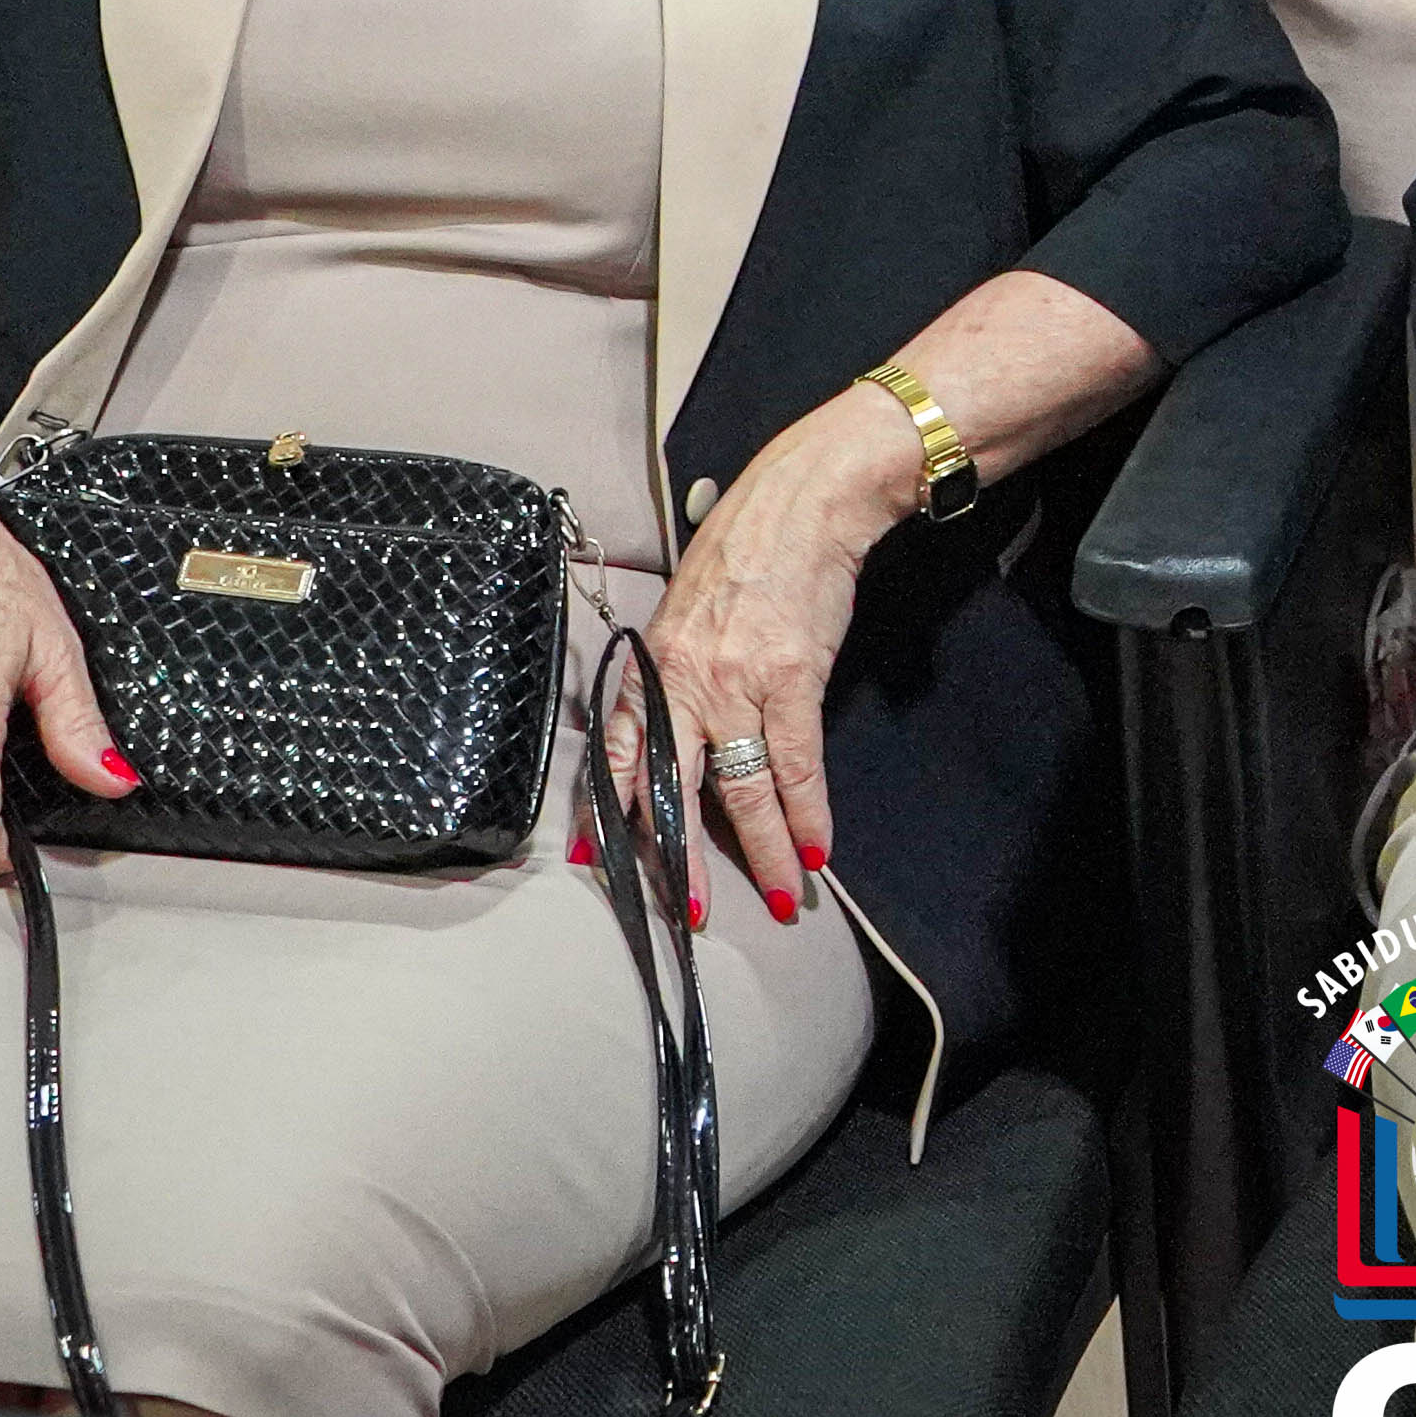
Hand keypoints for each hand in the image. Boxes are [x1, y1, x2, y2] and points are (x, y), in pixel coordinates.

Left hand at [615, 391, 911, 922]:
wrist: (803, 503)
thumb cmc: (746, 551)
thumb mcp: (687, 609)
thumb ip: (678, 670)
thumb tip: (681, 729)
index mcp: (653, 664)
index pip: (619, 751)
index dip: (607, 812)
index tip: (598, 863)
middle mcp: (686, 680)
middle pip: (675, 789)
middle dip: (682, 860)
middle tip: (689, 914)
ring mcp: (737, 683)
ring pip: (744, 790)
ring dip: (767, 852)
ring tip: (779, 897)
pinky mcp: (791, 678)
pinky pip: (797, 764)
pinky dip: (809, 813)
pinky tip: (817, 849)